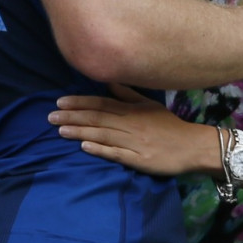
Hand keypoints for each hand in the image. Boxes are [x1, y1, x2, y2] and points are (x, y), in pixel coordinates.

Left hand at [48, 84, 206, 174]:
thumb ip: (128, 94)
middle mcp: (130, 123)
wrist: (192, 146)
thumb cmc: (168, 125)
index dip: (80, 102)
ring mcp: (134, 142)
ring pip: (102, 134)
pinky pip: (117, 153)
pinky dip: (100, 149)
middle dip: (73, 116)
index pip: (101, 103)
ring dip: (80, 131)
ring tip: (60, 130)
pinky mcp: (139, 160)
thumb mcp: (149, 105)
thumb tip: (108, 82)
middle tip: (50, 117)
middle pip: (97, 118)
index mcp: (132, 109)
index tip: (60, 102)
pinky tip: (85, 146)